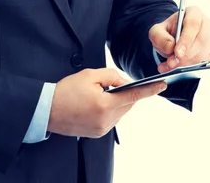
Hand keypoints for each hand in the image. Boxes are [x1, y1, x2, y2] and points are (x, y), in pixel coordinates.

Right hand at [47, 68, 165, 137]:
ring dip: (116, 101)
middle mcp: (106, 120)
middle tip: (109, 84)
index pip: (133, 96)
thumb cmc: (66, 91)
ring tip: (97, 94)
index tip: (162, 85)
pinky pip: (112, 119)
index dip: (149, 90)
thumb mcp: (89, 75)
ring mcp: (102, 129)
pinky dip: (109, 109)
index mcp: (105, 105)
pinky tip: (95, 103)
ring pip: (120, 112)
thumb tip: (124, 82)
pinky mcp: (98, 133)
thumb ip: (111, 76)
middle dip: (125, 93)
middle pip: (127, 104)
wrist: (47, 110)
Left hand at [149, 6, 209, 73]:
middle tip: (172, 62)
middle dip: (186, 54)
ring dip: (187, 62)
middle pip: (202, 40)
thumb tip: (170, 46)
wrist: (172, 40)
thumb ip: (159, 36)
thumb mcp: (157, 31)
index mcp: (194, 12)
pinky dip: (190, 67)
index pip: (193, 23)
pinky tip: (177, 67)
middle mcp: (207, 24)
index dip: (186, 39)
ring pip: (204, 53)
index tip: (177, 52)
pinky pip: (205, 62)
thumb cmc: (167, 32)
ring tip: (171, 65)